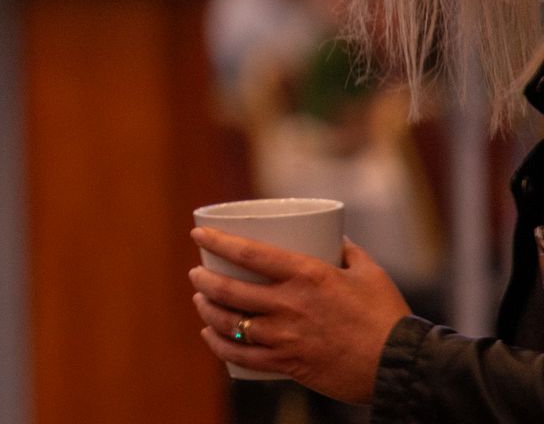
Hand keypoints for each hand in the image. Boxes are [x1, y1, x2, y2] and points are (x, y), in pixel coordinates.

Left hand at [188, 229, 408, 403]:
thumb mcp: (370, 272)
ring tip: (200, 299)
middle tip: (197, 272)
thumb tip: (333, 236)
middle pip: (230, 290)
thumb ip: (348, 251)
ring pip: (230, 323)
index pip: (249, 253)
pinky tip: (210, 335)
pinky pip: (243, 356)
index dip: (217, 241)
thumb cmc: (388, 316)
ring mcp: (287, 336)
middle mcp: (290, 304)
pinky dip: (220, 345)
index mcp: (307, 275)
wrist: (402, 366)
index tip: (198, 233)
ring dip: (206, 310)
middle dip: (204, 279)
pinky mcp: (290, 363)